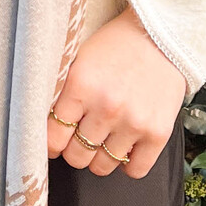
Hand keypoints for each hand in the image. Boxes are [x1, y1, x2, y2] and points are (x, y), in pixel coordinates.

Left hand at [46, 6, 187, 178]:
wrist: (162, 34)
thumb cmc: (118, 45)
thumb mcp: (80, 59)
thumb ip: (63, 92)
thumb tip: (43, 126)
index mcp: (81, 84)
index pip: (53, 137)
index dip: (52, 142)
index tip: (57, 141)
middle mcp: (106, 106)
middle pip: (76, 156)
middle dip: (75, 149)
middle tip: (82, 137)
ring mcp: (134, 122)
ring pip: (103, 167)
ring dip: (100, 157)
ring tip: (105, 138)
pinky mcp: (158, 132)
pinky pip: (135, 170)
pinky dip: (128, 164)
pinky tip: (126, 145)